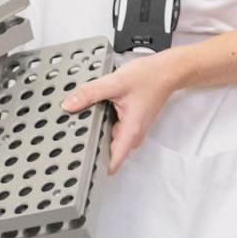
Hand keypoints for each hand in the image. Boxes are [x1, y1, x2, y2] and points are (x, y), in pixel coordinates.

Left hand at [61, 50, 184, 174]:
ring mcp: (131, 130)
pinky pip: (111, 129)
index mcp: (130, 132)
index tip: (77, 164)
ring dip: (95, 130)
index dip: (94, 166)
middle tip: (72, 131)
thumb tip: (69, 104)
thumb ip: (90, 93)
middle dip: (89, 143)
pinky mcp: (130, 123)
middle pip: (105, 151)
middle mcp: (132, 135)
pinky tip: (98, 109)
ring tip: (85, 115)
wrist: (166, 71)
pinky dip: (102, 121)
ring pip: (107, 138)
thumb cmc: (149, 78)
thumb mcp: (115, 82)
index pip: (111, 163)